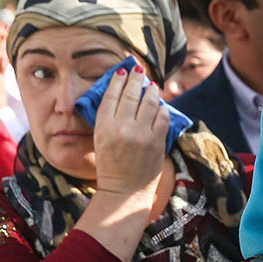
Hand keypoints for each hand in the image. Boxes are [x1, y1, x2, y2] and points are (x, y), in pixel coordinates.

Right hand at [91, 63, 167, 200]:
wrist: (124, 191)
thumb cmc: (110, 166)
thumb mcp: (100, 140)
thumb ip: (109, 119)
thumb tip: (121, 96)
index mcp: (103, 127)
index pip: (111, 95)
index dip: (118, 80)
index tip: (122, 71)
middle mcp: (122, 128)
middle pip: (131, 94)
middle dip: (135, 78)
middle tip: (138, 69)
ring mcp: (141, 134)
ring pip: (149, 102)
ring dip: (151, 90)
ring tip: (152, 85)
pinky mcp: (156, 142)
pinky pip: (162, 117)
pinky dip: (162, 109)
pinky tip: (160, 105)